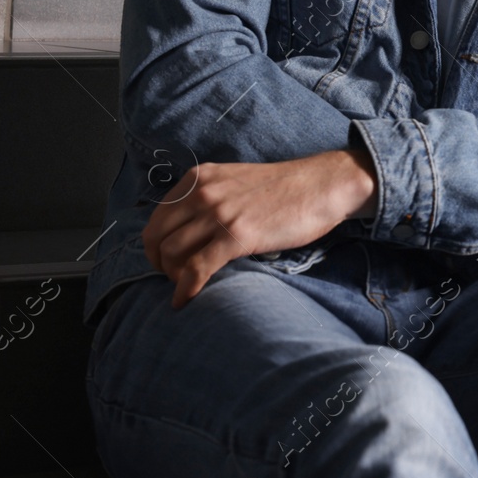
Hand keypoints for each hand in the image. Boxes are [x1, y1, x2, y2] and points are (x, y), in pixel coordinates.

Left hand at [142, 148, 376, 308]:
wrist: (322, 185)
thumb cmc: (285, 188)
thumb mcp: (235, 181)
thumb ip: (209, 197)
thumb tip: (188, 230)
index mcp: (200, 178)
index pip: (158, 216)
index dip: (156, 244)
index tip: (166, 260)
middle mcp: (203, 192)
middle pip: (157, 237)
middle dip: (158, 263)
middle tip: (173, 276)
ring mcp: (219, 213)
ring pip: (171, 253)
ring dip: (172, 276)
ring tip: (186, 285)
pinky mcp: (237, 236)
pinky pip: (196, 268)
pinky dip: (185, 288)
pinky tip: (185, 299)